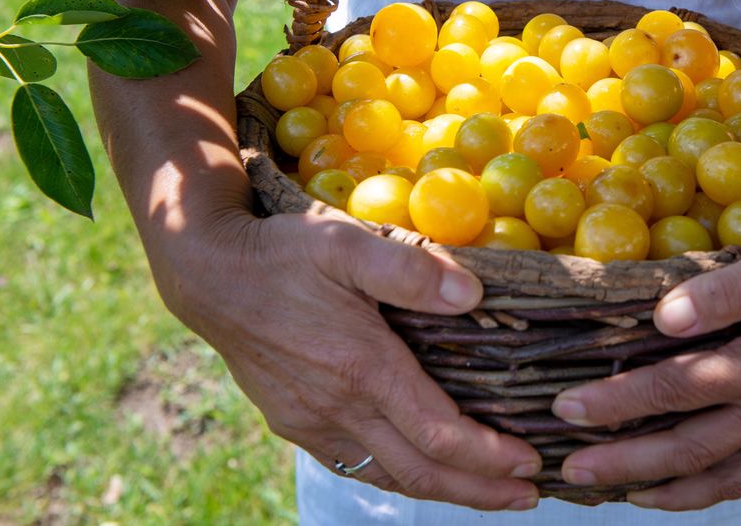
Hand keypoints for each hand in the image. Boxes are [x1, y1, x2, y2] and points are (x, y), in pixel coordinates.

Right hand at [158, 207, 542, 510]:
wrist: (208, 275)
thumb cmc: (282, 254)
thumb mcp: (345, 243)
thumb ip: (410, 270)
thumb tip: (473, 295)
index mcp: (361, 369)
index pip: (439, 434)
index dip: (490, 456)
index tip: (532, 462)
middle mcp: (338, 408)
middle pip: (421, 471)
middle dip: (481, 489)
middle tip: (531, 497)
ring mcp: (313, 422)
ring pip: (388, 476)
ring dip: (445, 491)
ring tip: (492, 494)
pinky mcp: (295, 422)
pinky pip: (356, 464)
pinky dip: (399, 476)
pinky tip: (421, 472)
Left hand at [547, 220, 740, 509]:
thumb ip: (725, 290)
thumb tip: (664, 319)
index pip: (670, 392)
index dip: (613, 404)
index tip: (564, 409)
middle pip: (686, 450)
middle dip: (622, 464)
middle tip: (569, 471)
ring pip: (723, 478)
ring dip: (667, 491)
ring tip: (622, 496)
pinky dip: (723, 492)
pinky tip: (698, 490)